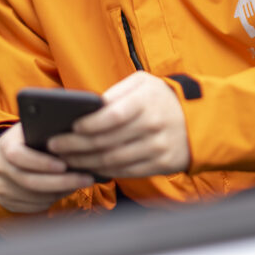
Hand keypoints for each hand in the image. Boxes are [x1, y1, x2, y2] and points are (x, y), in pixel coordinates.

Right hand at [0, 122, 94, 213]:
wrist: (2, 157)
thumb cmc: (25, 140)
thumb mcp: (32, 129)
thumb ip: (46, 131)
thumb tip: (74, 135)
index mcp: (6, 146)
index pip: (20, 156)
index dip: (42, 163)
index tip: (64, 165)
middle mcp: (1, 168)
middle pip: (30, 181)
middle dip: (61, 182)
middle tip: (86, 179)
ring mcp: (2, 187)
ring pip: (34, 197)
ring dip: (59, 192)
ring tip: (80, 184)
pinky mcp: (7, 202)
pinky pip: (33, 206)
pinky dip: (51, 200)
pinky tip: (65, 191)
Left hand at [47, 72, 190, 177]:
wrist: (200, 118)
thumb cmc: (162, 97)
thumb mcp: (143, 83)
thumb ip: (116, 93)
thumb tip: (87, 109)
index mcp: (146, 101)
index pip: (112, 115)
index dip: (89, 123)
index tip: (70, 126)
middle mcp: (152, 125)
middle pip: (107, 141)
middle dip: (75, 145)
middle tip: (54, 145)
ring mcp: (158, 148)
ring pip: (113, 160)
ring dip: (85, 162)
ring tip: (66, 159)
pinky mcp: (162, 165)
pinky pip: (127, 172)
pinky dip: (105, 172)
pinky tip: (89, 168)